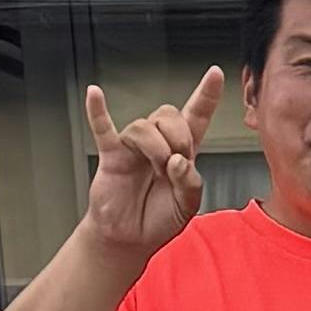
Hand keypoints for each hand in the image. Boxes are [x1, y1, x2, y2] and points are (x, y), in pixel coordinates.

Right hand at [79, 68, 223, 269]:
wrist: (130, 237)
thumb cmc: (159, 219)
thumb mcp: (187, 206)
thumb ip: (190, 183)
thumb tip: (178, 160)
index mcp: (183, 153)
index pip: (196, 117)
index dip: (206, 95)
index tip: (215, 73)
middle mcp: (159, 144)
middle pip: (169, 114)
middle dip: (178, 136)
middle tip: (176, 164)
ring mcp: (134, 147)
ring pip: (144, 126)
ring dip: (155, 148)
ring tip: (156, 171)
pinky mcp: (111, 154)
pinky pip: (103, 127)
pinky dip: (98, 111)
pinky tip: (95, 94)